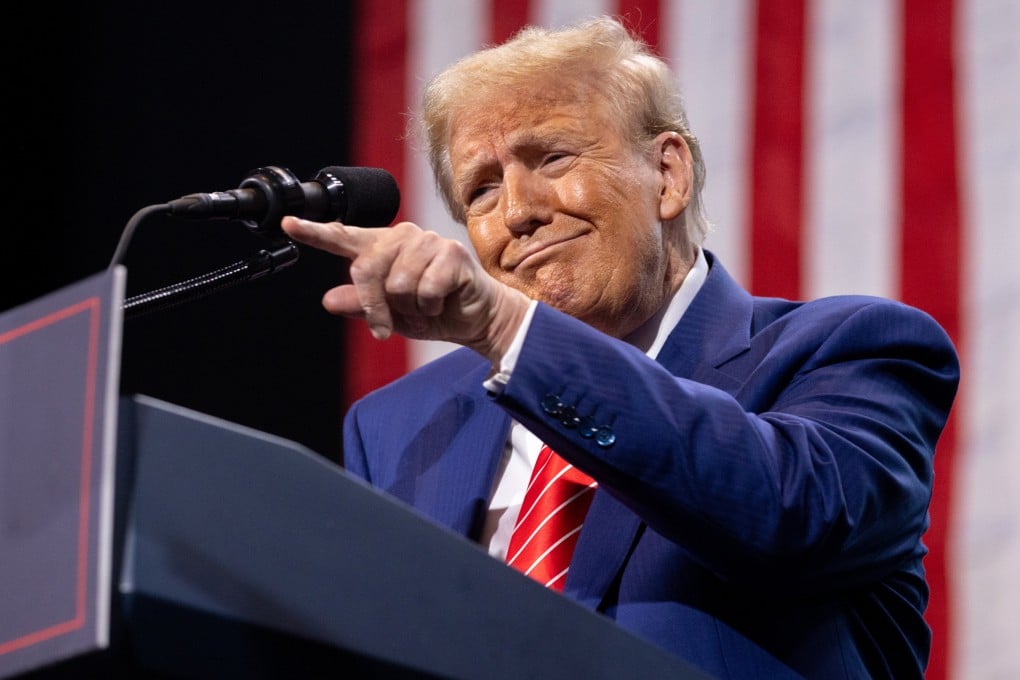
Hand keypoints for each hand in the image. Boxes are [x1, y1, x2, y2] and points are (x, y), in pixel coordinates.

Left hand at [280, 217, 529, 360]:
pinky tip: (441, 302)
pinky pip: (424, 289)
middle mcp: (403, 237)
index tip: (288, 224)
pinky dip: (430, 307)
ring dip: (409, 308)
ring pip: (397, 283)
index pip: (344, 238)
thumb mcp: (389, 316)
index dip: (315, 233)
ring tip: (424, 307)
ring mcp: (428, 241)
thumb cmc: (432, 312)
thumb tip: (330, 300)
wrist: (476, 320)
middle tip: (386, 327)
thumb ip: (361, 305)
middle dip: (374, 306)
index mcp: (382, 247)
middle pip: (366, 268)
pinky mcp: (451, 253)